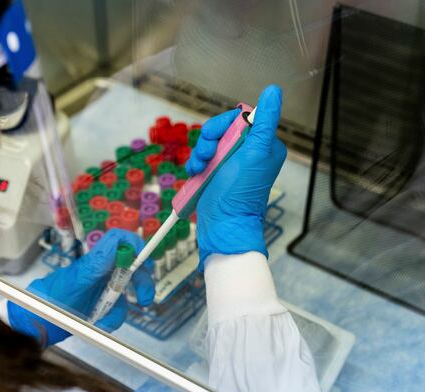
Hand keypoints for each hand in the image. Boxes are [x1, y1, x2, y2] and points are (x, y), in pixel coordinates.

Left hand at [8, 229, 154, 345]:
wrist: (38, 321)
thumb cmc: (52, 297)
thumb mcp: (76, 281)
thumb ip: (96, 264)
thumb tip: (118, 243)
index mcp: (96, 260)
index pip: (118, 240)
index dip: (134, 243)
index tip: (145, 259)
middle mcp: (102, 270)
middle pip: (131, 268)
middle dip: (142, 283)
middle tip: (145, 299)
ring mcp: (101, 288)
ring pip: (124, 294)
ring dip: (119, 310)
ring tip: (103, 321)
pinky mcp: (100, 305)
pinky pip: (115, 311)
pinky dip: (111, 320)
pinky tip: (99, 325)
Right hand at [186, 85, 285, 268]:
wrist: (223, 225)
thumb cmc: (240, 193)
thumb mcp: (255, 153)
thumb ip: (264, 122)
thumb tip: (273, 91)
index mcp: (263, 144)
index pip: (239, 119)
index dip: (222, 126)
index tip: (216, 140)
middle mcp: (248, 152)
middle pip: (221, 130)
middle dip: (209, 141)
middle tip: (207, 157)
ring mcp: (230, 164)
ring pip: (209, 144)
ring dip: (199, 153)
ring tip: (199, 168)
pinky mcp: (216, 174)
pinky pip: (202, 158)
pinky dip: (195, 163)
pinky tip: (194, 173)